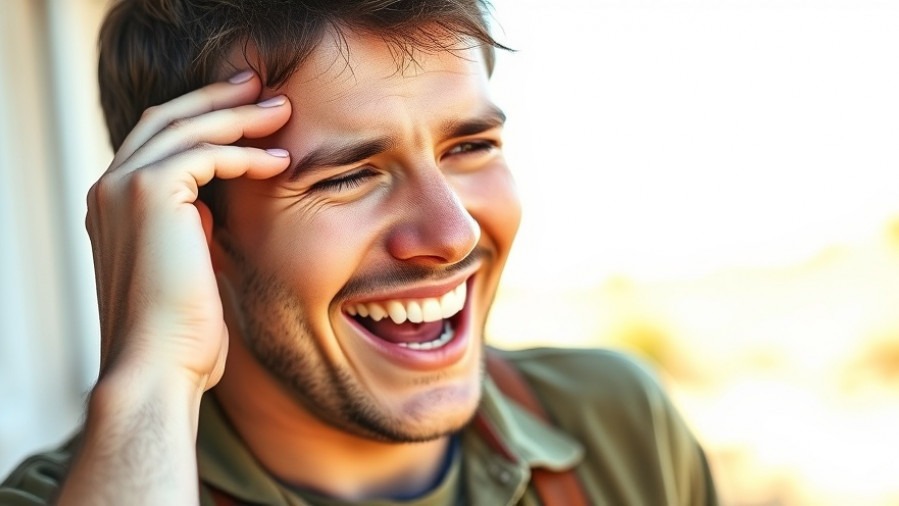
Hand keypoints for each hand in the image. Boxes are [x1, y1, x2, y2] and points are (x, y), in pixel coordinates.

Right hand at [86, 70, 290, 392]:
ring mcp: (122, 187)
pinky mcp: (148, 193)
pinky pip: (205, 153)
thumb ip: (186, 231)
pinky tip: (281, 161)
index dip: (202, 120)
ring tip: (283, 111)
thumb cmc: (179, 333)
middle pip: (168, 120)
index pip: (157, 142)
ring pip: (187, 128)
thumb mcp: (182, 269)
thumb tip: (206, 210)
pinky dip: (245, 152)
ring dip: (239, 116)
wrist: (157, 367)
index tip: (245, 111)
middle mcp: (108, 189)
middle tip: (263, 88)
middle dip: (219, 99)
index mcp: (112, 206)